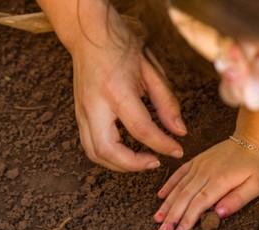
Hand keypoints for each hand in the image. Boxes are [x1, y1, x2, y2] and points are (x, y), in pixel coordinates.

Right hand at [69, 13, 186, 171]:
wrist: (89, 35)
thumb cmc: (121, 49)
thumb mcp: (151, 72)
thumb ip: (167, 104)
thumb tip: (179, 131)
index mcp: (116, 91)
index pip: (141, 129)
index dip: (162, 145)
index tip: (178, 151)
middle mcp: (95, 105)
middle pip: (109, 151)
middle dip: (134, 165)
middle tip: (156, 162)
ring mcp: (82, 112)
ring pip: (95, 154)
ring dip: (120, 165)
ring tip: (143, 161)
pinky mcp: (79, 116)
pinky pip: (91, 146)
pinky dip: (109, 157)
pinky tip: (127, 153)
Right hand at [153, 139, 258, 229]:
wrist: (252, 139)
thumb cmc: (258, 165)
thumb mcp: (257, 185)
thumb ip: (238, 200)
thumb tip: (219, 214)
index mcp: (221, 180)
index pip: (200, 202)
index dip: (188, 218)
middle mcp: (206, 172)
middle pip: (185, 196)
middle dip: (173, 215)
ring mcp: (200, 165)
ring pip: (179, 186)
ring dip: (167, 203)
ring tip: (157, 218)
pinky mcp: (197, 160)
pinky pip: (180, 173)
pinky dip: (169, 184)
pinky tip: (161, 196)